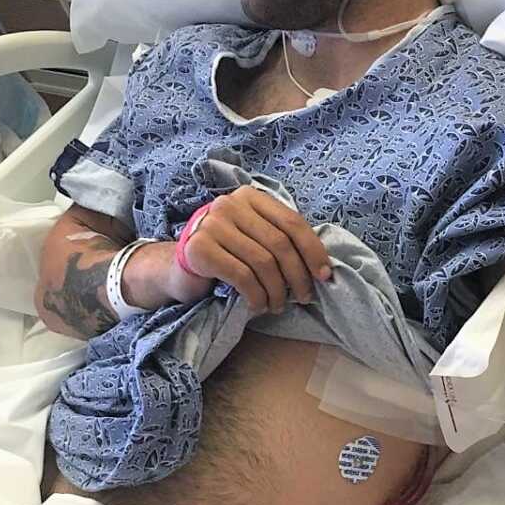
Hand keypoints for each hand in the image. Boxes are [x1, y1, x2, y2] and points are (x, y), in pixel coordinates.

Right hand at [175, 187, 331, 313]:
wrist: (180, 269)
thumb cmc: (226, 256)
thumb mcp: (254, 239)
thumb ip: (281, 241)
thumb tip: (322, 268)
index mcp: (250, 198)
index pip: (291, 222)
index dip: (313, 250)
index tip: (325, 276)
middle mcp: (230, 205)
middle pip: (279, 244)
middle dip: (298, 276)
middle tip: (303, 298)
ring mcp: (212, 225)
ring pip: (262, 263)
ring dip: (276, 292)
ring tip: (277, 306)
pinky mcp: (200, 249)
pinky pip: (242, 276)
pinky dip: (256, 296)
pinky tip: (258, 306)